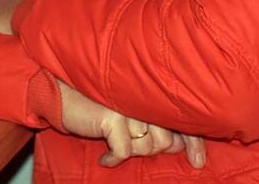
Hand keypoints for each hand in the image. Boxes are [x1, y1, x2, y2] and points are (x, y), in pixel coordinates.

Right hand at [57, 80, 205, 168]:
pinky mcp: (112, 117)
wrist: (60, 94)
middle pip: (165, 141)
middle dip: (149, 150)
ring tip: (112, 142)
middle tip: (128, 144)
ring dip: (129, 152)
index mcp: (152, 95)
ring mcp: (129, 106)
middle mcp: (144, 98)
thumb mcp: (128, 116)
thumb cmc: (95, 105)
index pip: (182, 121)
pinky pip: (123, 152)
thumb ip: (155, 126)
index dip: (193, 143)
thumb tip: (178, 146)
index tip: (198, 163)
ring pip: (146, 148)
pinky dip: (113, 158)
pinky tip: (104, 157)